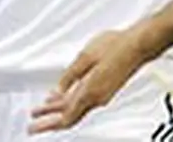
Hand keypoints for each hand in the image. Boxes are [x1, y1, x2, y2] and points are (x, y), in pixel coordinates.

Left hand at [29, 29, 151, 133]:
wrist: (138, 46)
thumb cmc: (115, 47)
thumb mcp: (84, 57)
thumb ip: (69, 76)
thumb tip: (58, 91)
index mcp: (90, 92)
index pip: (66, 117)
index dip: (47, 124)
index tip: (34, 126)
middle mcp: (97, 98)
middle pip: (70, 116)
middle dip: (50, 119)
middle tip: (35, 123)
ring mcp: (103, 95)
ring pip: (76, 109)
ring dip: (58, 110)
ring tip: (44, 108)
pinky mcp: (106, 89)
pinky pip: (84, 102)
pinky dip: (70, 103)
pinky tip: (63, 97)